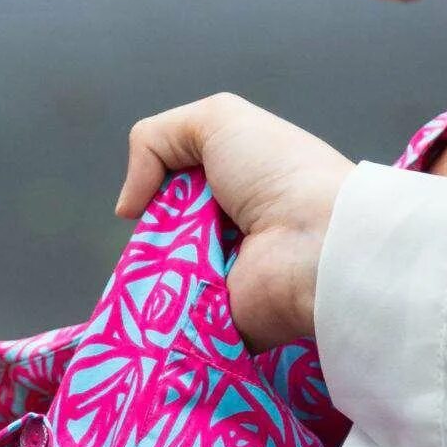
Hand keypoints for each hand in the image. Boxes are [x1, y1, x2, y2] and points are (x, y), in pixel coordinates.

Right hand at [116, 94, 353, 350]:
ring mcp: (221, 283)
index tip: (154, 197)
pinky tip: (159, 303)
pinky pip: (168, 323)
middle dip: (150, 236)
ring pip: (157, 282)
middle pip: (159, 240)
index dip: (156, 194)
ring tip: (165, 266)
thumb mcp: (217, 121)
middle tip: (162, 233)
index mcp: (234, 191)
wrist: (319, 243)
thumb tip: (128, 207)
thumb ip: (154, 140)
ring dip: (150, 274)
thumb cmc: (278, 173)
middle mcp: (227, 237)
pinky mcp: (217, 325)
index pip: (172, 196)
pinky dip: (155, 315)